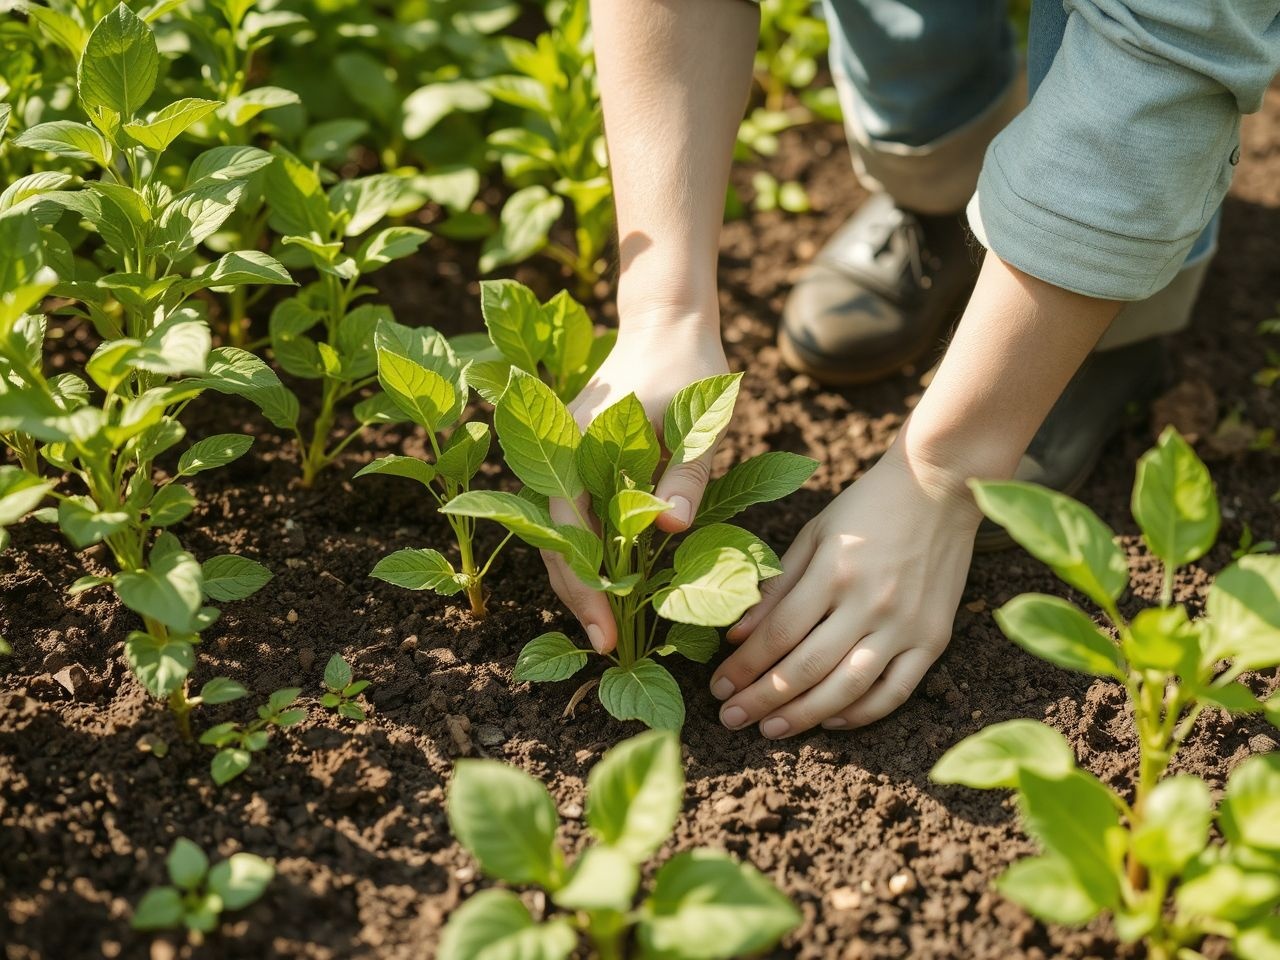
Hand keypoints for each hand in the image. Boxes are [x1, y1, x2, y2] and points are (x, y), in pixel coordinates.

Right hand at [544, 308, 728, 654]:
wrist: (671, 323)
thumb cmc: (689, 367)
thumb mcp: (698, 421)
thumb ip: (686, 474)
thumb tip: (671, 531)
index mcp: (577, 445)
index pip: (566, 532)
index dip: (584, 588)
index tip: (605, 630)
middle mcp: (561, 456)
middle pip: (556, 541)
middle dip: (578, 596)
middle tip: (606, 645)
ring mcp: (569, 460)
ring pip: (564, 534)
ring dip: (583, 580)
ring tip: (607, 626)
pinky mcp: (585, 465)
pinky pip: (580, 517)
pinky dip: (594, 553)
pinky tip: (615, 585)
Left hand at [709, 434, 981, 736]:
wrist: (939, 486)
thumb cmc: (867, 507)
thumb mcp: (813, 534)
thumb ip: (777, 587)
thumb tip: (737, 636)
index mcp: (833, 572)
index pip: (778, 635)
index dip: (744, 668)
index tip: (719, 688)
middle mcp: (869, 603)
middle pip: (807, 668)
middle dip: (763, 699)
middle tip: (732, 719)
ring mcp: (906, 624)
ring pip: (848, 688)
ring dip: (805, 716)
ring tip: (771, 730)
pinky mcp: (934, 637)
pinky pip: (896, 690)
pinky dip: (862, 713)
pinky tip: (831, 720)